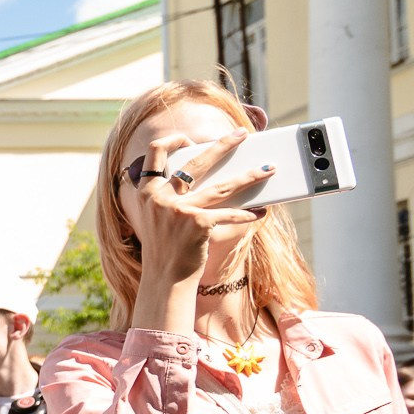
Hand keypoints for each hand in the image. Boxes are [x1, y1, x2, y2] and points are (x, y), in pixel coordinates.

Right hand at [117, 132, 273, 292]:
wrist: (164, 280)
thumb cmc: (164, 248)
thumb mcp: (156, 218)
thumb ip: (167, 196)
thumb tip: (203, 176)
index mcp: (146, 192)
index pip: (154, 153)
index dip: (172, 141)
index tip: (189, 139)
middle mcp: (160, 197)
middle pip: (197, 160)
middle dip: (224, 144)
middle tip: (241, 134)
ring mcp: (178, 210)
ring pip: (222, 186)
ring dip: (249, 176)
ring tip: (267, 170)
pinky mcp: (196, 224)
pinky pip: (228, 213)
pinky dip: (246, 214)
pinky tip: (257, 213)